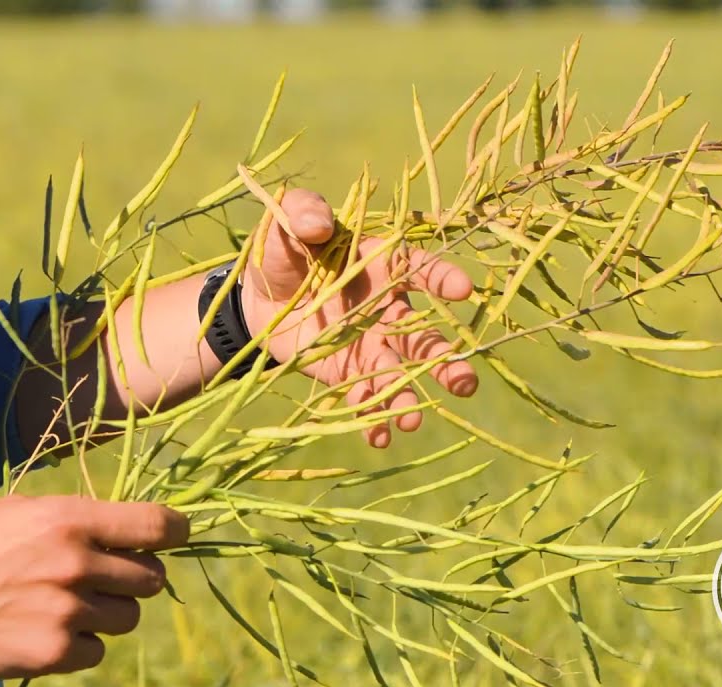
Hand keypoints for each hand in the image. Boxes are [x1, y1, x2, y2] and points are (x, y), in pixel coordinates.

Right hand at [0, 495, 187, 678]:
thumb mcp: (17, 511)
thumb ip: (72, 520)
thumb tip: (121, 528)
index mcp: (69, 520)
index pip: (154, 526)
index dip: (175, 531)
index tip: (176, 535)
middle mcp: (75, 564)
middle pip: (150, 577)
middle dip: (135, 577)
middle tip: (105, 579)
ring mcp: (66, 612)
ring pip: (127, 616)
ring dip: (108, 612)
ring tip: (68, 606)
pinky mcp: (53, 654)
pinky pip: (98, 651)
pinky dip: (82, 645)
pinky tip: (49, 632)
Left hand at [240, 188, 478, 448]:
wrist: (258, 297)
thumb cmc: (285, 252)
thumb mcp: (287, 223)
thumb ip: (303, 214)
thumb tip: (318, 224)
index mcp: (384, 265)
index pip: (422, 270)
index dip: (443, 278)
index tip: (462, 290)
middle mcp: (388, 310)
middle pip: (425, 338)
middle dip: (445, 362)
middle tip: (462, 383)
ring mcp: (371, 345)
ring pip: (400, 374)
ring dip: (407, 398)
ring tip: (411, 421)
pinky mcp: (349, 373)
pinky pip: (366, 397)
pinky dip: (372, 418)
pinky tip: (377, 437)